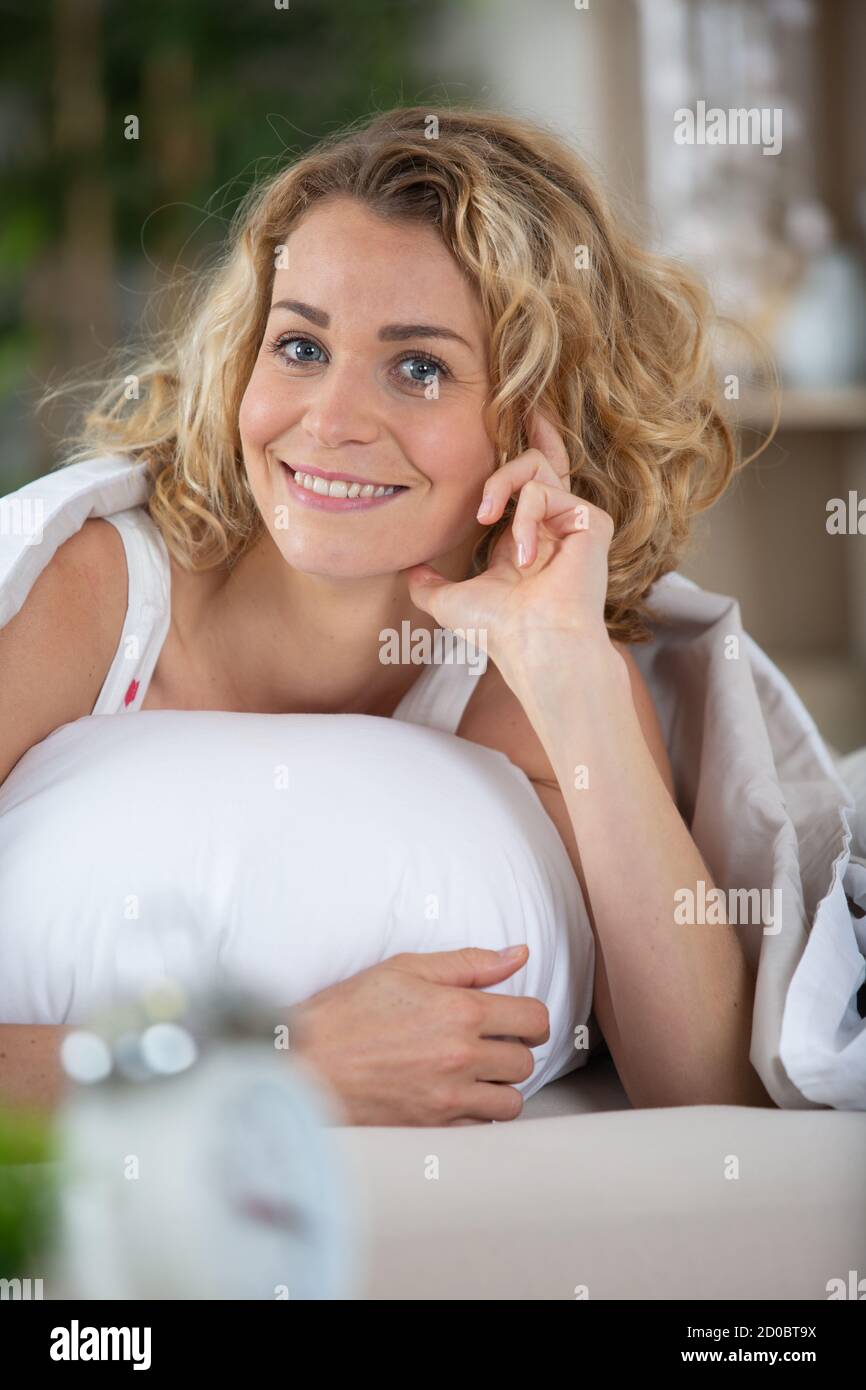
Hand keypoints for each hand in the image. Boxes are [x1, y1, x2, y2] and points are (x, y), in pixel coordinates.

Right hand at [290, 946, 548, 1126]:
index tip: (516, 1019)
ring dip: (500, 1086)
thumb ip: (469, 963)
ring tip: (475, 1072)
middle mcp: (461, 1056)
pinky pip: (482, 1128)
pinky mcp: (432, 1127)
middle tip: (489, 1042)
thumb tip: (519, 955)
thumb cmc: (349, 1011)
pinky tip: (456, 1096)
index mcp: (460, 1011)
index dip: (531, 1017)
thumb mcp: (405, 969)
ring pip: (511, 1101)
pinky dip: (477, 1114)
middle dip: (514, 1049)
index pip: (533, 1019)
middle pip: (525, 1061)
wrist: (305, 1062)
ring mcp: (448, 1097)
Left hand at [403, 410, 615, 686]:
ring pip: (536, 465)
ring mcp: (575, 521)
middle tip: (514, 426)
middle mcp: (553, 524)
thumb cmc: (498, 631)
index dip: (519, 449)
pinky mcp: (592, 521)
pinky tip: (527, 557)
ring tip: (486, 519)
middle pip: (542, 457)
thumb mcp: (448, 601)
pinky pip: (546, 490)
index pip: (526, 481)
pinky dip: (527, 519)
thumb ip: (427, 583)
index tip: (516, 416)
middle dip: (529, 434)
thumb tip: (406, 570)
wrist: (534, 647)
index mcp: (525, 537)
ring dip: (502, 484)